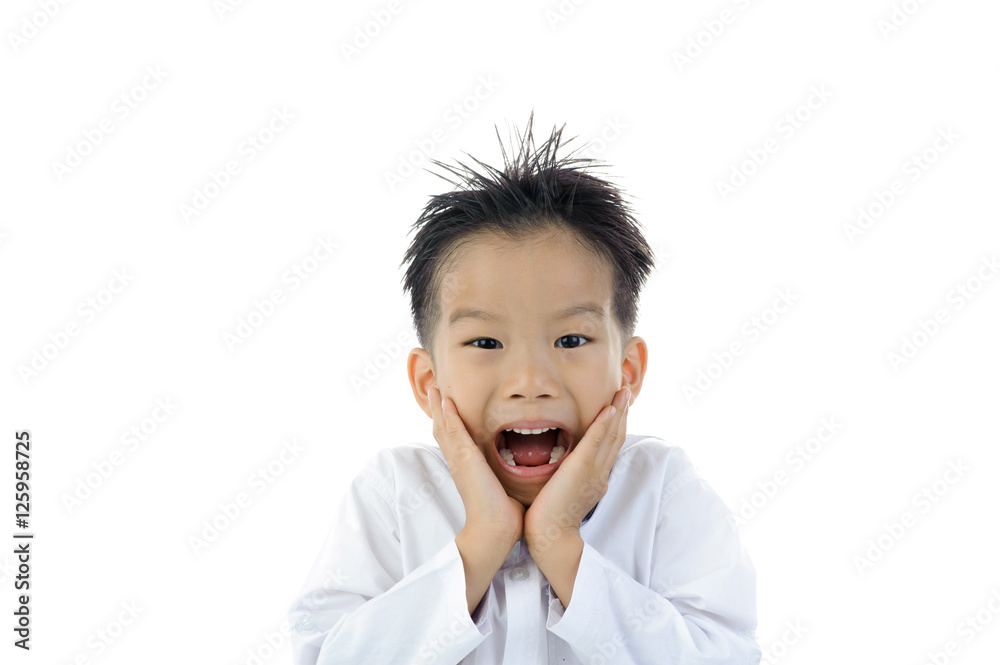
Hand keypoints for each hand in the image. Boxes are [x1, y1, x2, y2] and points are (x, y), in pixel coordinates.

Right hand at [427, 385, 524, 547]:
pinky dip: (448, 415)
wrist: (495, 531)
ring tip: (434, 389)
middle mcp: (458, 463)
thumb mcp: (504, 490)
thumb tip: (522, 477)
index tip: (446, 408)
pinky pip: (453, 431)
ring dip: (438, 407)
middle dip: (438, 411)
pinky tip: (444, 400)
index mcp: (467, 470)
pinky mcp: (464, 459)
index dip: (448, 424)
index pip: (454, 442)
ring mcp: (459, 461)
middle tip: (433, 391)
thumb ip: (507, 479)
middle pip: (442, 431)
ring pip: (444, 427)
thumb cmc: (504, 516)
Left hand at [524, 386, 629, 554]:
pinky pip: (596, 441)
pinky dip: (604, 424)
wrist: (551, 536)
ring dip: (619, 411)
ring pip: (611, 435)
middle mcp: (600, 473)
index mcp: (596, 478)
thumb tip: (563, 466)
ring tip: (624, 391)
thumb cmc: (549, 518)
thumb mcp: (565, 493)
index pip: (609, 446)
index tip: (618, 407)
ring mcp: (594, 471)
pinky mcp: (582, 469)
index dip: (616, 425)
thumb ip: (569, 477)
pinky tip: (610, 408)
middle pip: (616, 437)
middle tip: (626, 391)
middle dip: (623, 413)